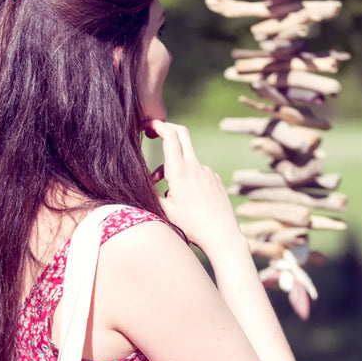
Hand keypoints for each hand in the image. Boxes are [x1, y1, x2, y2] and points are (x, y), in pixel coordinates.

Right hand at [145, 119, 242, 255]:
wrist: (222, 235)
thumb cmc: (192, 226)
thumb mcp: (165, 212)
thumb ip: (150, 193)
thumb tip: (138, 183)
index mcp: (180, 171)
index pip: (170, 136)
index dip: (157, 126)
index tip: (147, 125)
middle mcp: (195, 167)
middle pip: (182, 133)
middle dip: (167, 129)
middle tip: (154, 133)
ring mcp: (208, 171)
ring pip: (187, 158)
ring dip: (173, 165)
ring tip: (165, 189)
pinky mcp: (215, 179)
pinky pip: (197, 171)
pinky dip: (187, 176)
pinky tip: (186, 198)